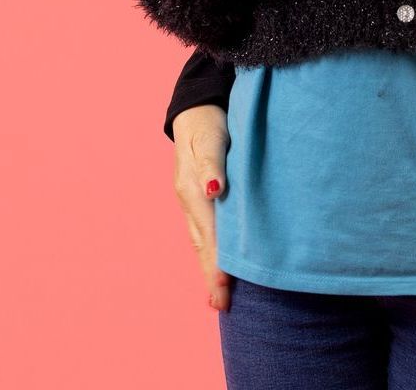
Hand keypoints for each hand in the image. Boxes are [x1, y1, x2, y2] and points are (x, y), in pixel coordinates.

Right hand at [171, 104, 232, 310]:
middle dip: (212, 275)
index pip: (209, 233)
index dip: (217, 260)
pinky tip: (218, 265)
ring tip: (220, 296)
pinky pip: (206, 231)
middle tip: (222, 305)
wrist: (197, 109)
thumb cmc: (209, 123)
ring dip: (211, 268)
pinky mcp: (200, 198)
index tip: (224, 286)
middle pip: (204, 244)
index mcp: (193, 190)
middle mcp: (190, 200)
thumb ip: (211, 165)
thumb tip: (214, 190)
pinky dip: (211, 252)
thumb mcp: (211, 139)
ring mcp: (193, 201)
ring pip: (204, 241)